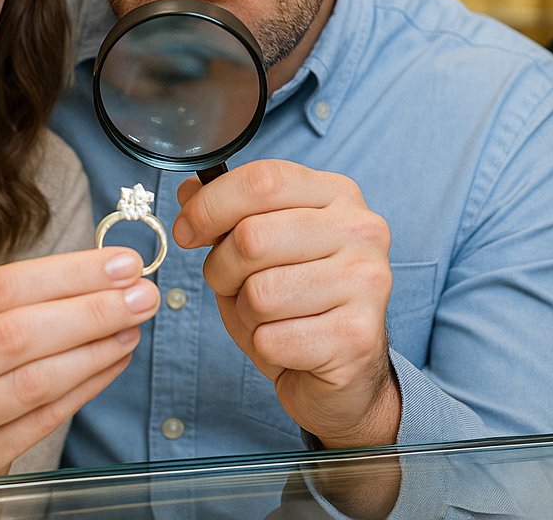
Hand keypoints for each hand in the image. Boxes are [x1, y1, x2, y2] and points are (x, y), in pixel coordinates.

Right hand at [0, 248, 158, 488]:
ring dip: (96, 349)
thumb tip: (106, 272)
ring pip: (34, 382)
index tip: (120, 262)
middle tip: (142, 293)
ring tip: (133, 325)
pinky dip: (86, 386)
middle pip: (17, 336)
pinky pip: (42, 420)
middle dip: (91, 310)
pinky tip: (113, 359)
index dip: (67, 274)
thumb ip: (17, 293)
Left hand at [173, 160, 399, 448]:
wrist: (348, 371)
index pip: (263, 180)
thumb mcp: (261, 244)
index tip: (186, 231)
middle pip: (253, 238)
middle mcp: (360, 230)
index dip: (210, 205)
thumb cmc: (296, 299)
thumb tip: (188, 191)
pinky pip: (272, 339)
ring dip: (244, 313)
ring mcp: (366, 281)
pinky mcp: (358, 336)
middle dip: (221, 268)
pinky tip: (287, 345)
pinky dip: (263, 347)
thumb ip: (228, 213)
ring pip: (260, 294)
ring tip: (267, 317)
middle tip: (230, 284)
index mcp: (336, 194)